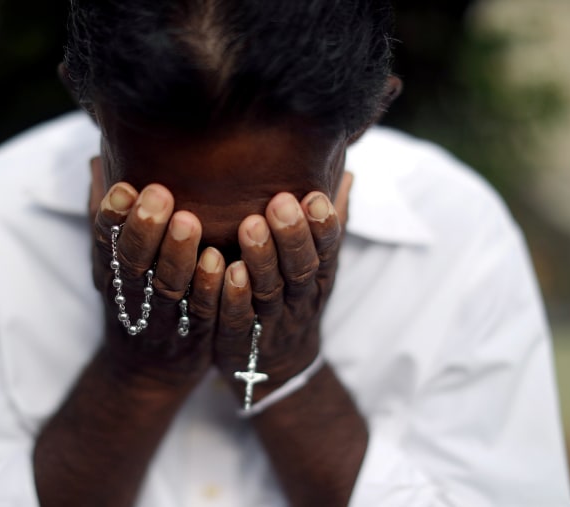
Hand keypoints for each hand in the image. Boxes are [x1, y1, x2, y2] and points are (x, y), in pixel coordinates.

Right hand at [89, 159, 224, 389]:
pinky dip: (210, 289)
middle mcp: (134, 295)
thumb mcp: (114, 262)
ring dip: (177, 255)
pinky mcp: (197, 334)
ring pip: (168, 287)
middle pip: (134, 264)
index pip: (106, 242)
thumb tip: (101, 159)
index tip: (122, 188)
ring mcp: (166, 317)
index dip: (112, 217)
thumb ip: (113, 216)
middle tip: (157, 193)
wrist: (148, 371)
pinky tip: (221, 263)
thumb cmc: (137, 299)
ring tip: (190, 222)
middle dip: (144, 228)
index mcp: (113, 273)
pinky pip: (203, 313)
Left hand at [213, 172, 352, 397]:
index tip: (316, 196)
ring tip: (250, 226)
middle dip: (293, 235)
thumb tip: (344, 171)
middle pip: (301, 268)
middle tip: (281, 203)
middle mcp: (299, 298)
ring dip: (261, 259)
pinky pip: (237, 317)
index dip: (324, 225)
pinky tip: (225, 269)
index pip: (328, 249)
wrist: (279, 366)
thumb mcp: (318, 265)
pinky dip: (233, 295)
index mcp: (319, 276)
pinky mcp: (239, 338)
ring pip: (269, 290)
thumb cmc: (295, 300)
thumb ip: (326, 223)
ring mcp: (270, 321)